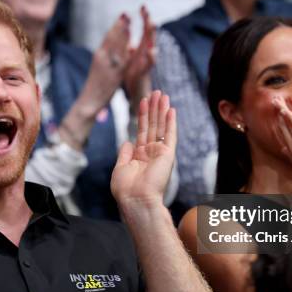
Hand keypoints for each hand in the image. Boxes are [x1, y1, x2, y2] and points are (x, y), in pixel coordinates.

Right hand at [80, 13, 130, 114]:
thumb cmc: (95, 87)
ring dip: (122, 33)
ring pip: (115, 46)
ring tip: (128, 22)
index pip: (108, 37)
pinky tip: (131, 44)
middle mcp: (101, 58)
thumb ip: (106, 59)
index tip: (122, 15)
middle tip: (126, 13)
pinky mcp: (113, 75)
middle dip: (119, 25)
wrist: (88, 102)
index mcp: (99, 56)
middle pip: (111, 38)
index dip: (115, 26)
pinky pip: (121, 61)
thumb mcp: (100, 69)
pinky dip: (126, 51)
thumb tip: (111, 49)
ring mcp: (107, 66)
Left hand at [111, 90, 175, 206]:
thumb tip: (127, 140)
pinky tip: (171, 109)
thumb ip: (124, 153)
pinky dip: (171, 122)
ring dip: (162, 110)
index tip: (144, 100)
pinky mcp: (168, 155)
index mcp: (139, 155)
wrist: (135, 200)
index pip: (142, 130)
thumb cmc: (125, 189)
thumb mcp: (120, 168)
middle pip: (153, 125)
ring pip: (161, 127)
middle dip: (154, 108)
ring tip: (163, 94)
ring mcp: (160, 153)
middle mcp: (151, 152)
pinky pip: (170, 135)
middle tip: (156, 91)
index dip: (143, 115)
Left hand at [124, 6, 156, 109]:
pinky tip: (152, 50)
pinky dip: (151, 58)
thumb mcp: (129, 59)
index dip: (143, 18)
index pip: (143, 31)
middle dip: (148, 22)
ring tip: (152, 23)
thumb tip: (129, 37)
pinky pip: (149, 64)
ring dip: (151, 35)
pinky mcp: (144, 73)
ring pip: (151, 46)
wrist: (135, 95)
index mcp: (140, 49)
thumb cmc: (132, 77)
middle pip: (149, 35)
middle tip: (147, 10)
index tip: (143, 5)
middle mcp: (145, 54)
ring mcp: (146, 63)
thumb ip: (129, 48)